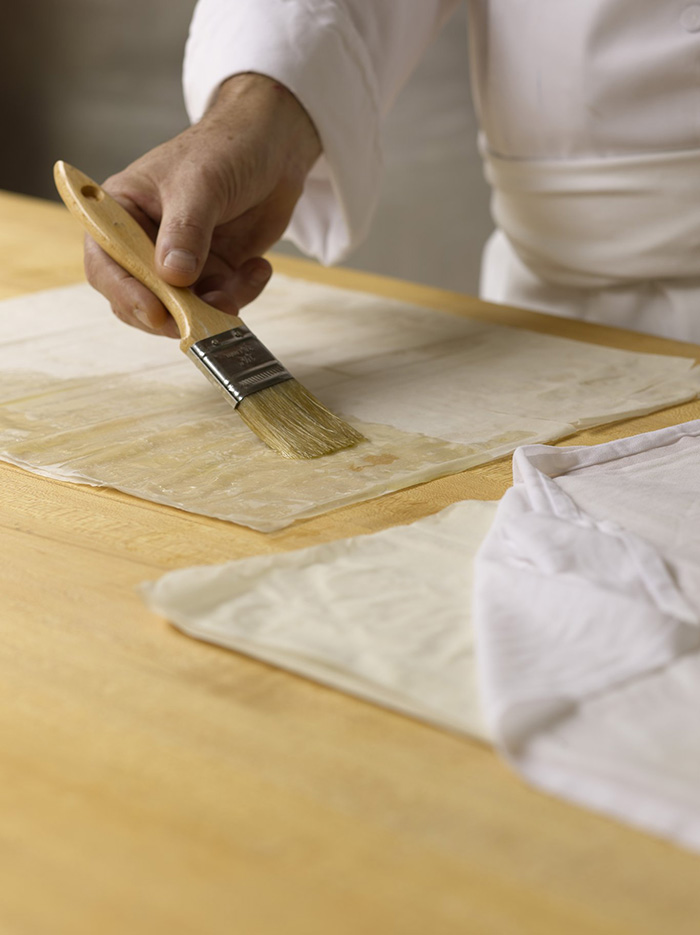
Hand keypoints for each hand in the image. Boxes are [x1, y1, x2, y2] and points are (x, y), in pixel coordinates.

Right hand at [84, 73, 321, 336]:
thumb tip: (172, 277)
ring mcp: (181, 262)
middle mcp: (145, 243)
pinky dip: (241, 295)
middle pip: (140, 298)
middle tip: (201, 316)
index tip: (156, 312)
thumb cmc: (225, 149)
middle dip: (172, 313)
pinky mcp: (214, 273)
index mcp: (122, 212)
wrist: (273, 146)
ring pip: (184, 309)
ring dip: (213, 309)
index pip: (106, 263)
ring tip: (243, 280)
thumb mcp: (201, 184)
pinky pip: (220, 303)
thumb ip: (185, 231)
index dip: (126, 293)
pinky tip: (258, 267)